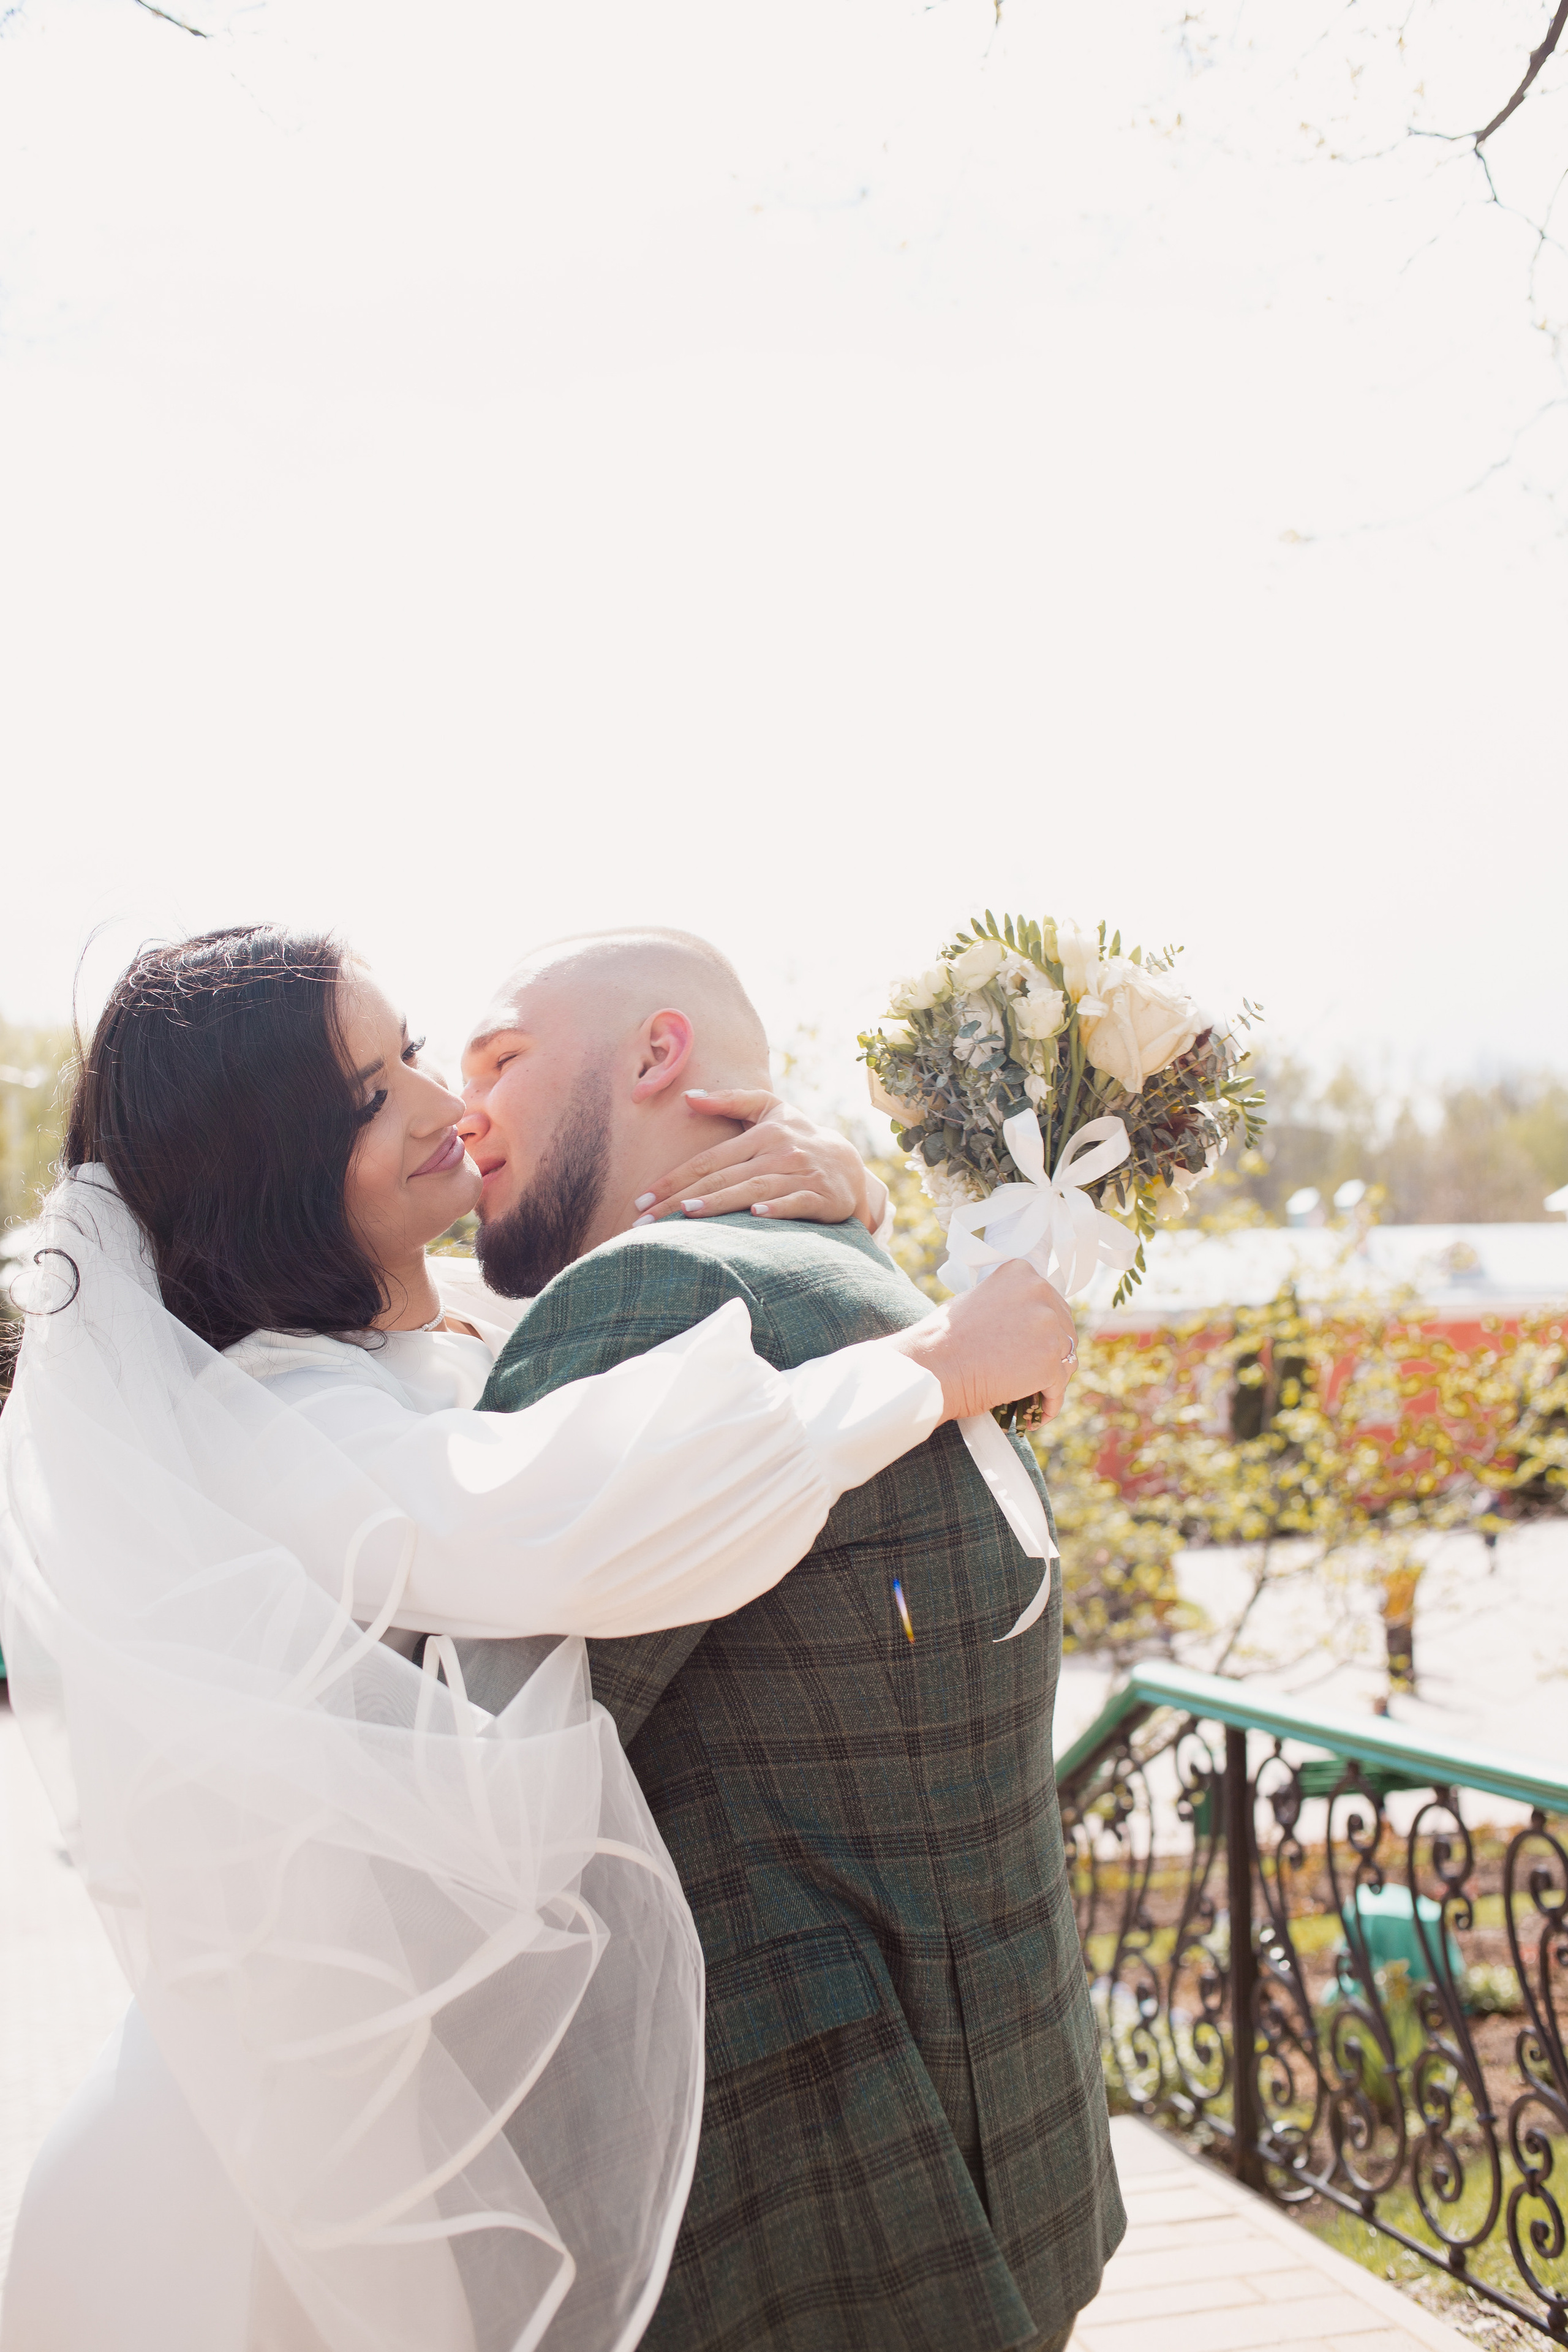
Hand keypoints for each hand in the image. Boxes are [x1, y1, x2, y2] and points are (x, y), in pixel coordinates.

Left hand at [634, 1091, 888, 1230]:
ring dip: (721, 1202)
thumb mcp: (770, 1109)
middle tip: (648, 1219)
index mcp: (762, 1134)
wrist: (848, 1166)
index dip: (674, 1178)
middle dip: (682, 1198)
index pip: (709, 1160)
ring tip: (687, 1214)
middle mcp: (779, 1153)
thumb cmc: (798, 1136)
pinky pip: (796, 1203)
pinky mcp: (821, 1197)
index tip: (643, 1198)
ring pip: (753, 1189)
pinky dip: (778, 1208)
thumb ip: (730, 1100)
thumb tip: (688, 1097)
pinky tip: (756, 1214)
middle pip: (723, 1177)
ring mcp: (800, 1175)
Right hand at [888, 1261, 1078, 1426]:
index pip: (1050, 1303)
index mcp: (1021, 1273)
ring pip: (1066, 1360)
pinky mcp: (1050, 1363)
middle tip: (1034, 1374)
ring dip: (1053, 1379)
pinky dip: (1049, 1404)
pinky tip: (1036, 1416)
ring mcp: (1048, 1328)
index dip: (1044, 1329)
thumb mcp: (977, 1300)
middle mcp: (1040, 1293)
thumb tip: (1025, 1322)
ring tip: (1035, 1397)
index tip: (1033, 1347)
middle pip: (1064, 1329)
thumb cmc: (943, 1339)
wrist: (932, 1366)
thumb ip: (1008, 1304)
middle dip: (1052, 1353)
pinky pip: (1058, 1389)